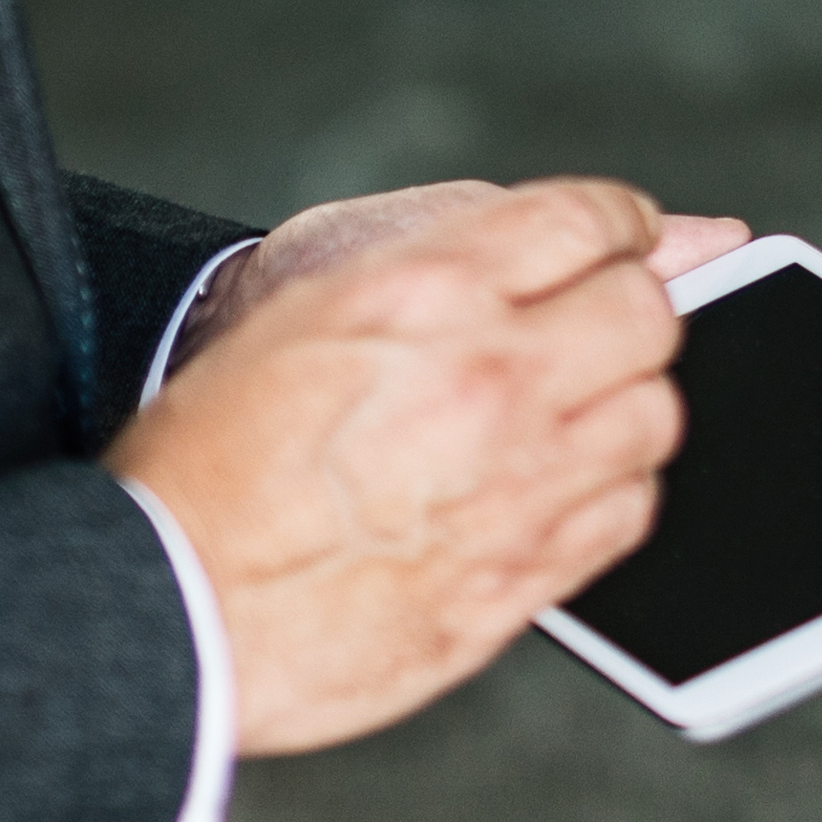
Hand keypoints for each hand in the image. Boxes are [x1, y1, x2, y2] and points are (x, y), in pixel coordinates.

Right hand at [104, 175, 698, 755]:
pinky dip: (609, 493)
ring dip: (623, 403)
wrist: (166, 604)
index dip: (615, 222)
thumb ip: (458, 252)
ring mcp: (515, 482)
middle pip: (645, 314)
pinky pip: (630, 514)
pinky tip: (557, 487)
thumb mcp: (311, 305)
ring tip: (569, 414)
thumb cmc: (214, 455)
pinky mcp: (519, 577)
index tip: (618, 238)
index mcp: (425, 291)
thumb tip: (608, 228)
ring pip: (655, 414)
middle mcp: (488, 377)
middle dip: (627, 310)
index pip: (588, 217)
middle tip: (589, 329)